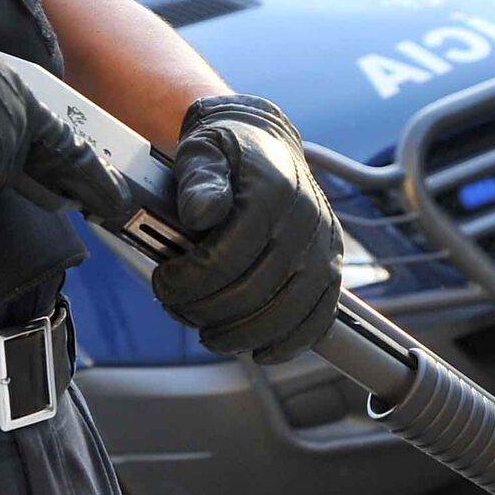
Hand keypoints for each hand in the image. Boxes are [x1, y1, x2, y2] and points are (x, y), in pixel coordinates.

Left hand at [152, 96, 342, 363]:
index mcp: (272, 194)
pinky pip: (318, 320)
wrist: (264, 144)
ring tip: (208, 331)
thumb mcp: (202, 149)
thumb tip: (199, 214)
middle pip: (250, 294)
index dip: (186, 282)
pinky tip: (259, 351)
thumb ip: (198, 178)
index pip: (224, 260)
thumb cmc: (226, 152)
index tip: (163, 281)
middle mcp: (306, 223)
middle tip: (177, 305)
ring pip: (283, 315)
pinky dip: (287, 343)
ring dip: (238, 335)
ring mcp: (323, 249)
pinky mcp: (331, 269)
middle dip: (203, 310)